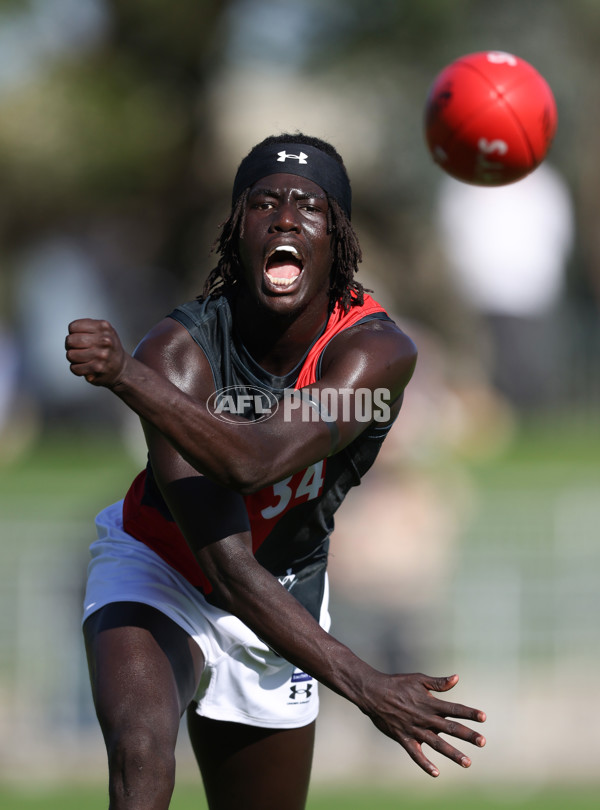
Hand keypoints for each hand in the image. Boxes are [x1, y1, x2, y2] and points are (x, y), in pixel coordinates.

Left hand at [65, 318, 127, 387]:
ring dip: (73, 358)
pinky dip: (76, 368)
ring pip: (70, 355)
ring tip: (81, 357)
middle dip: (70, 345)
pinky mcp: (98, 368)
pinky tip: (84, 366)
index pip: (73, 327)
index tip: (78, 337)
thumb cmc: (109, 348)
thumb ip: (87, 325)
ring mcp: (101, 354)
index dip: (72, 333)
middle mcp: (104, 340)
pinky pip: (74, 368)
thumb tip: (72, 330)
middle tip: (77, 348)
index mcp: (104, 327)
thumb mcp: (103, 330)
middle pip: (70, 340)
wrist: (121, 367)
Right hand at [363, 672, 485, 776]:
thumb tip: (456, 678)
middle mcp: (424, 717)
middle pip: (450, 727)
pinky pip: (415, 754)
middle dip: (467, 735)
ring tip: (467, 762)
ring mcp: (414, 729)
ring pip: (437, 743)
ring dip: (452, 753)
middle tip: (483, 742)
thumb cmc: (397, 684)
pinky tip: (435, 773)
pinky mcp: (403, 738)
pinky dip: (424, 764)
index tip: (484, 717)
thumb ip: (438, 683)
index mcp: (430, 703)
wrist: (373, 693)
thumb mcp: (418, 679)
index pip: (454, 708)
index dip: (469, 713)